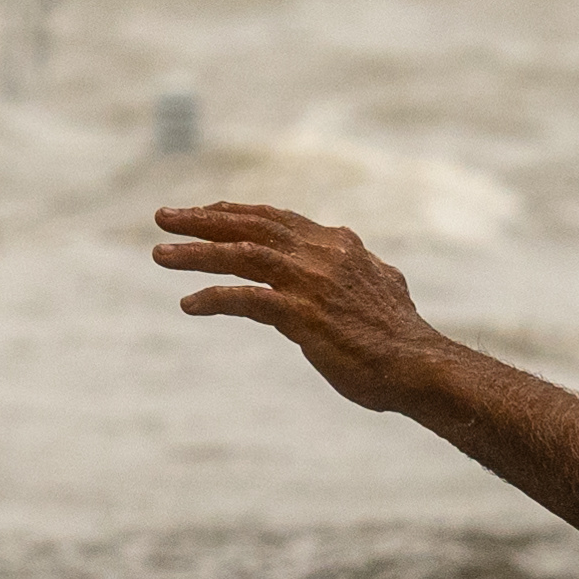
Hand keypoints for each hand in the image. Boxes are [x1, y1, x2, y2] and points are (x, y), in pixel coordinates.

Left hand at [155, 198, 452, 413]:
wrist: (418, 366)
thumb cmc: (400, 337)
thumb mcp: (384, 287)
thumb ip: (365, 268)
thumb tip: (366, 260)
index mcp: (337, 245)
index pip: (276, 218)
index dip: (235, 212)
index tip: (203, 211)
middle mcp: (322, 254)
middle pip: (251, 226)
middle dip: (202, 219)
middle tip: (163, 217)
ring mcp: (311, 282)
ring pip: (242, 254)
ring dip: (197, 253)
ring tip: (160, 255)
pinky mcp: (303, 315)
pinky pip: (247, 298)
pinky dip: (214, 297)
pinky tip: (189, 303)